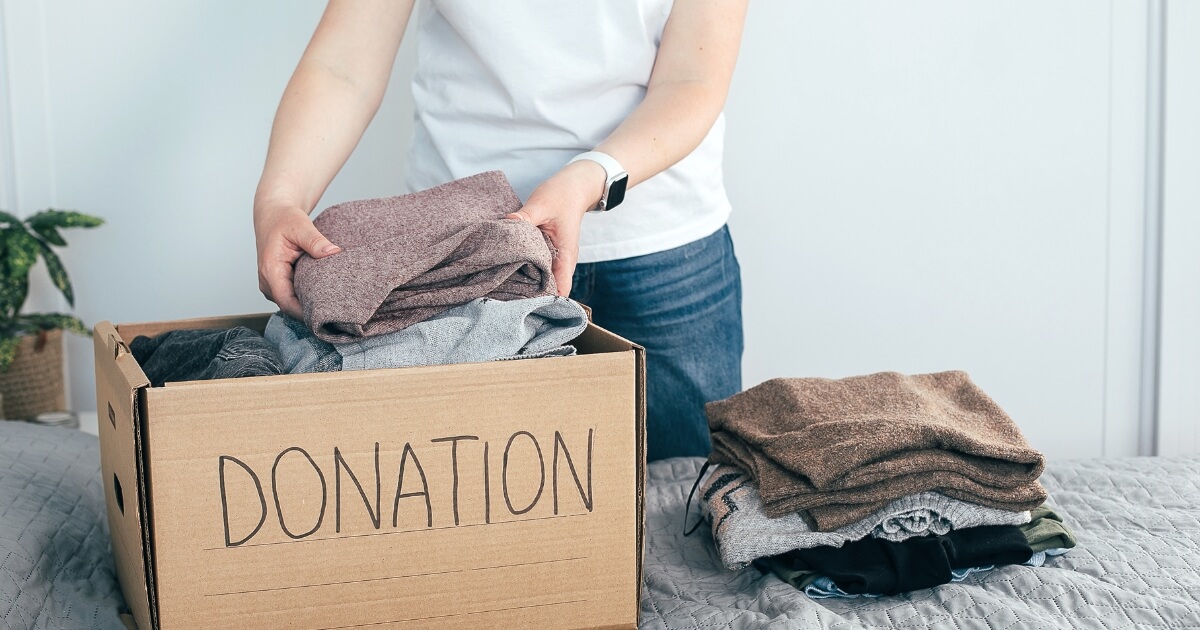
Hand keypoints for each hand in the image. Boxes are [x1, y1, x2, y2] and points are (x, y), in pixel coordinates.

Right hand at [254, 204, 340, 319]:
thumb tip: (334, 252)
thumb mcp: (301, 225)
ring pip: (291, 304)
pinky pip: (292, 297)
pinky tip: (324, 296)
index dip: (306, 314)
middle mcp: (268, 282)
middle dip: (312, 312)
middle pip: (290, 307)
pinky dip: (306, 297)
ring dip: (309, 305)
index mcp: (271, 271)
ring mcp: (272, 284)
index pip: (287, 303)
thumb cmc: (284, 218)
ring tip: (333, 307)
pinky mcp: (278, 283)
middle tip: (338, 315)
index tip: (328, 317)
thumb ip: (316, 241)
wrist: (273, 214)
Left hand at [506, 160, 604, 295]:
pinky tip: (507, 269)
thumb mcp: (542, 204)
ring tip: (503, 286)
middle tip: (505, 297)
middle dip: (529, 294)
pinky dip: (524, 269)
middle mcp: (562, 261)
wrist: (573, 188)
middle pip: (548, 289)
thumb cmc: (562, 195)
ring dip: (526, 282)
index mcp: (566, 254)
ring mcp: (555, 258)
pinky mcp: (546, 252)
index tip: (525, 303)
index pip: (561, 289)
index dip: (545, 300)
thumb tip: (507, 222)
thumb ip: (525, 217)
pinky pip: (536, 267)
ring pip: (541, 279)